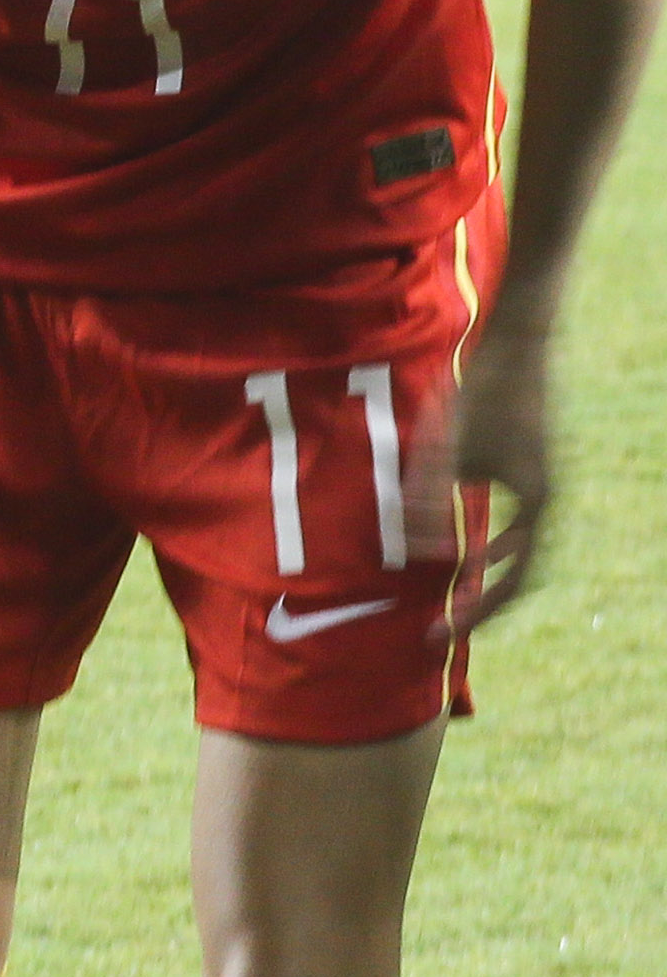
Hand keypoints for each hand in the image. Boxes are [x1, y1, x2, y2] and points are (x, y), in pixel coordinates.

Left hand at [423, 319, 551, 638]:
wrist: (514, 345)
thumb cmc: (479, 394)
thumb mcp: (443, 448)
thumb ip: (431, 499)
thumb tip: (430, 557)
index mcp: (536, 503)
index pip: (516, 578)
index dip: (480, 608)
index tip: (445, 630)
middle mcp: (545, 502)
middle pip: (520, 574)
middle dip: (480, 603)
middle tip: (439, 630)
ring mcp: (539, 487)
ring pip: (518, 552)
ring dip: (485, 578)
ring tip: (450, 602)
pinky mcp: (525, 471)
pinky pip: (512, 525)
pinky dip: (489, 546)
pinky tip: (464, 551)